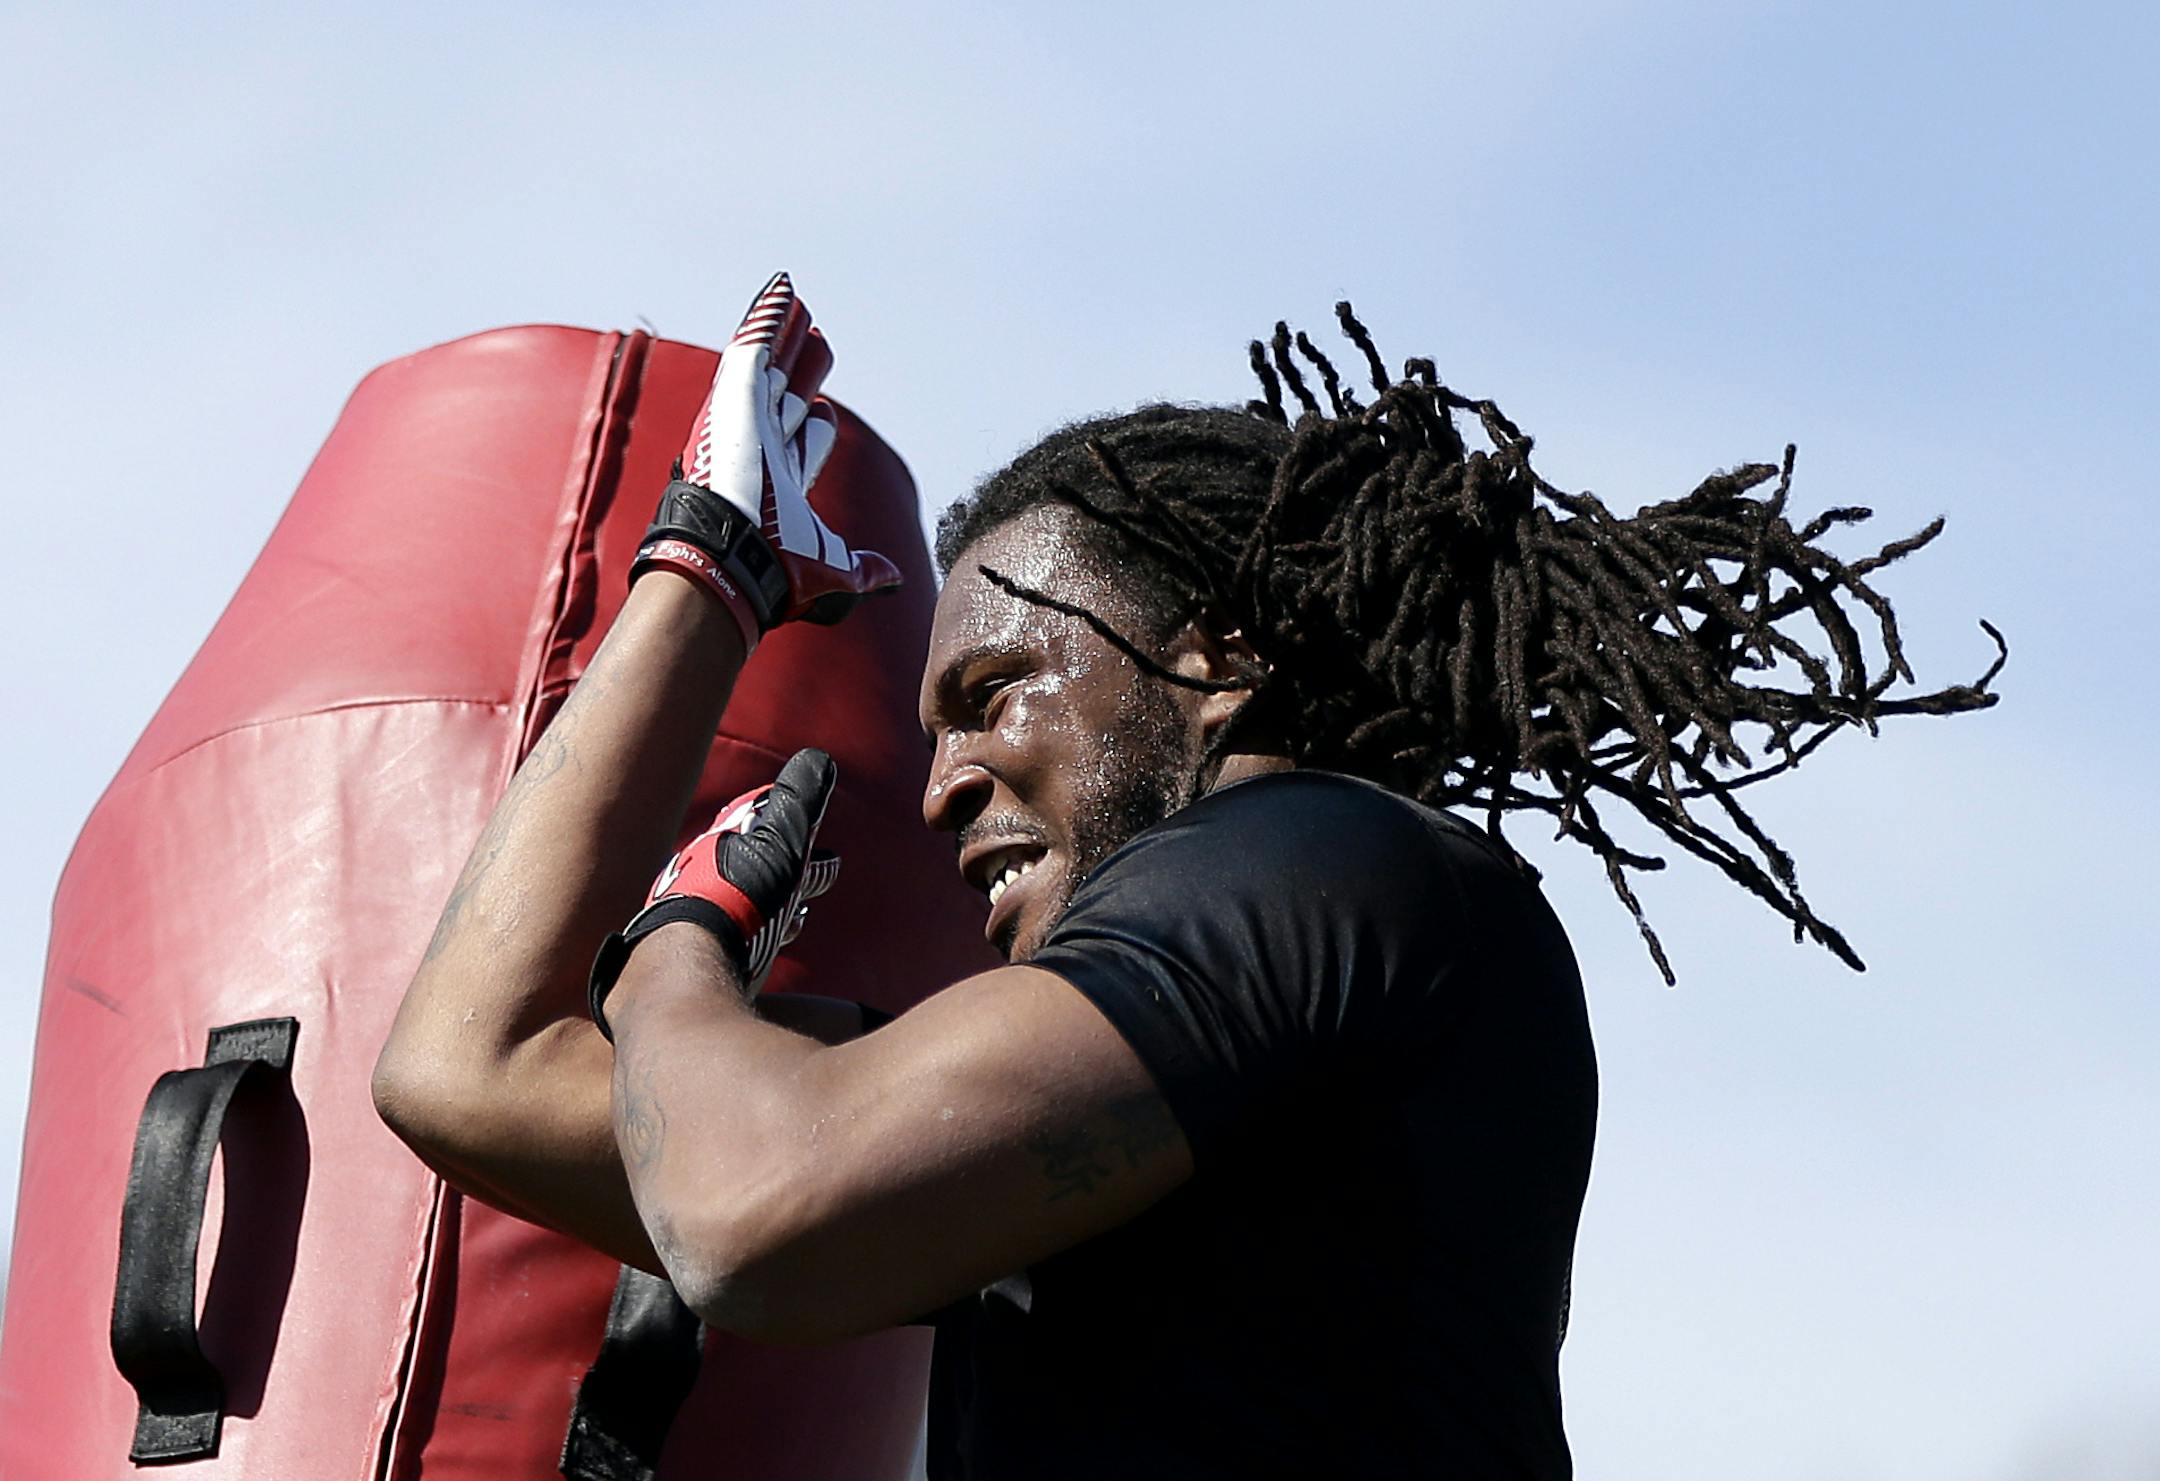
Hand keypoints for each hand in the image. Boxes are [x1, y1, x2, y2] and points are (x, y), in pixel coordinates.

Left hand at [589, 750, 841, 1036]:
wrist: (678, 973)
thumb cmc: (732, 899)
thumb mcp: (777, 839)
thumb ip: (799, 802)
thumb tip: (817, 759)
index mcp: (719, 851)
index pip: (761, 832)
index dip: (796, 833)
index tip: (826, 850)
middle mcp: (700, 887)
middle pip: (752, 873)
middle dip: (787, 875)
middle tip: (820, 880)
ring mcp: (694, 934)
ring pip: (742, 915)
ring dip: (772, 912)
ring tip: (796, 923)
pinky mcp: (694, 977)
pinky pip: (733, 956)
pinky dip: (757, 949)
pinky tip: (763, 966)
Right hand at [633, 274, 901, 642]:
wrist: (741, 553)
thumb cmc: (779, 567)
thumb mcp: (835, 567)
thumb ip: (866, 569)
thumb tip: (895, 578)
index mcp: (781, 478)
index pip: (801, 438)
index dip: (813, 423)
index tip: (820, 411)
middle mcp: (762, 442)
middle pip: (786, 392)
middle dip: (801, 367)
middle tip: (817, 342)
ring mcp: (748, 414)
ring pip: (771, 360)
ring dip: (783, 331)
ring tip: (795, 300)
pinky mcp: (739, 392)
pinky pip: (756, 342)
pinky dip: (768, 315)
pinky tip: (782, 288)